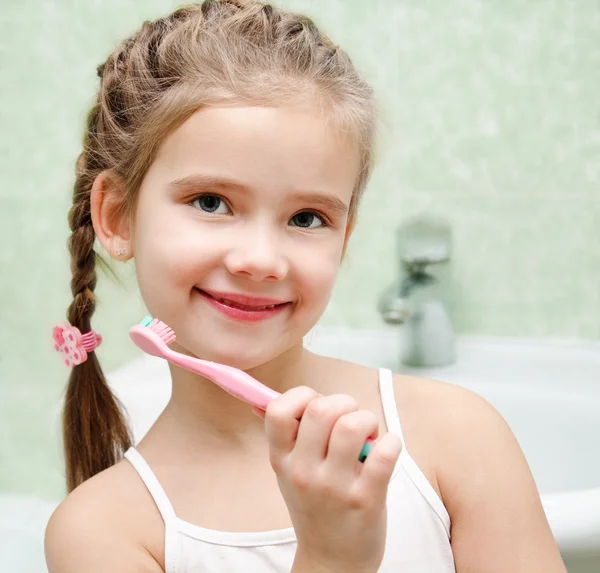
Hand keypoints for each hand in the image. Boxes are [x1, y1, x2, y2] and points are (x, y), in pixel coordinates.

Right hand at [252, 386, 402, 572]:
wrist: (332, 560)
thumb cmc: (315, 505)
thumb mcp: (288, 471)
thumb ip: (284, 435)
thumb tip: (258, 399)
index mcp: (281, 459)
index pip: (278, 410)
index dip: (302, 396)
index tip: (316, 406)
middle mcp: (303, 471)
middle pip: (321, 409)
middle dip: (344, 402)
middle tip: (350, 418)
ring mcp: (334, 487)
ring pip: (352, 426)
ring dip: (368, 420)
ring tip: (369, 434)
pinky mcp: (366, 499)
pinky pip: (384, 452)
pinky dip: (391, 442)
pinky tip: (386, 449)